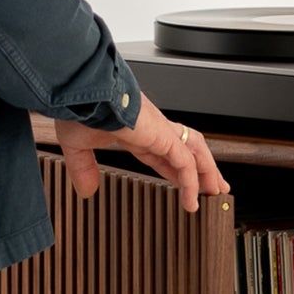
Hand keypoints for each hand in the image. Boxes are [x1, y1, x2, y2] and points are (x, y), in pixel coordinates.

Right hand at [53, 100, 226, 214]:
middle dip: (202, 168)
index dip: (176, 169)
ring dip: (207, 172)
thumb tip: (86, 191)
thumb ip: (84, 168)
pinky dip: (191, 182)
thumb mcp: (78, 145)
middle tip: (213, 186)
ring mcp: (160, 131)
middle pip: (187, 149)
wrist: (83, 92)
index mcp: (136, 128)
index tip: (183, 184)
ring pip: (194, 151)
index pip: (164, 152)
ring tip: (215, 192)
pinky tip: (192, 200)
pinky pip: (185, 162)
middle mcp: (153, 127)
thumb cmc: (78, 107)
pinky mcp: (162, 136)